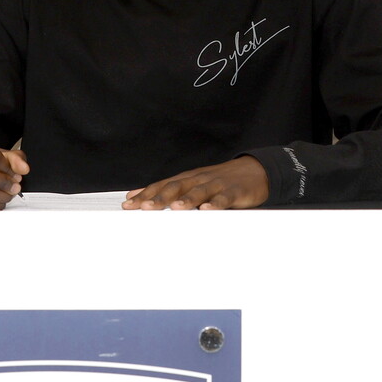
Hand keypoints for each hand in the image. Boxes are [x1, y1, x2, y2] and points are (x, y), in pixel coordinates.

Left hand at [122, 156, 268, 209]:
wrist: (253, 170)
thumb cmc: (217, 181)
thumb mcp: (191, 183)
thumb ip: (167, 191)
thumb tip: (138, 196)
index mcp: (187, 179)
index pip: (162, 185)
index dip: (145, 195)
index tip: (129, 205)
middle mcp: (198, 179)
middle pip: (176, 187)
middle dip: (160, 198)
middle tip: (145, 207)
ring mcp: (216, 185)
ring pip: (199, 192)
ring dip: (186, 200)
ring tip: (174, 208)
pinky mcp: (233, 192)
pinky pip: (223, 198)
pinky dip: (215, 204)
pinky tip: (207, 210)